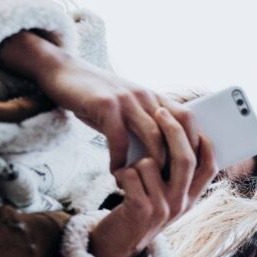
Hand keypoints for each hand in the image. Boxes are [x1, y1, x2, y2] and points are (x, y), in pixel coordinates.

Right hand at [0, 32, 199, 169]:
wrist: (62, 71)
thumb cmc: (95, 96)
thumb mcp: (126, 107)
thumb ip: (144, 125)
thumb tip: (160, 158)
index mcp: (154, 97)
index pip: (187, 118)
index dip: (195, 143)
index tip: (192, 169)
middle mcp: (146, 96)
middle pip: (176, 130)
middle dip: (178, 160)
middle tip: (172, 185)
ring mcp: (127, 99)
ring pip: (153, 136)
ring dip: (151, 164)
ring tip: (145, 184)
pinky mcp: (106, 105)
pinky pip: (119, 138)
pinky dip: (120, 160)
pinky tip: (115, 172)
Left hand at [88, 107, 215, 256]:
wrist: (118, 245)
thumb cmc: (140, 210)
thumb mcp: (166, 196)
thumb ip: (175, 174)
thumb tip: (180, 135)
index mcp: (191, 198)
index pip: (210, 166)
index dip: (204, 142)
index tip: (193, 121)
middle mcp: (181, 204)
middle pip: (185, 158)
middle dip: (172, 130)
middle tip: (159, 111)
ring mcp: (163, 208)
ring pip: (152, 163)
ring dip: (136, 161)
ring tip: (130, 173)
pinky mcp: (141, 210)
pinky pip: (131, 174)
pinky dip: (121, 173)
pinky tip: (119, 183)